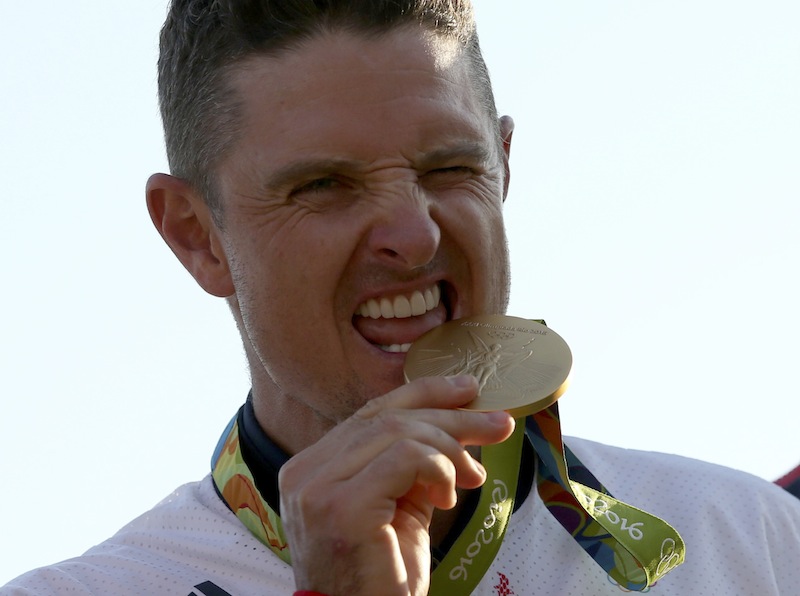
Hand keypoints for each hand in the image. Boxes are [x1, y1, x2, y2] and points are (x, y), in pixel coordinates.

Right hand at [278, 375, 514, 595]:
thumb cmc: (381, 577)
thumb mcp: (399, 506)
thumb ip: (414, 465)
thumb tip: (459, 423)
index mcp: (314, 467)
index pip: (371, 413)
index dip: (423, 394)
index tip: (468, 390)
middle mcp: (306, 472)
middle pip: (387, 417)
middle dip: (451, 416)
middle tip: (498, 423)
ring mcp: (318, 488)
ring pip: (398, 431)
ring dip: (450, 448)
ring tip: (473, 477)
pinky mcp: (342, 506)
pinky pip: (405, 457)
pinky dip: (439, 467)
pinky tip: (449, 494)